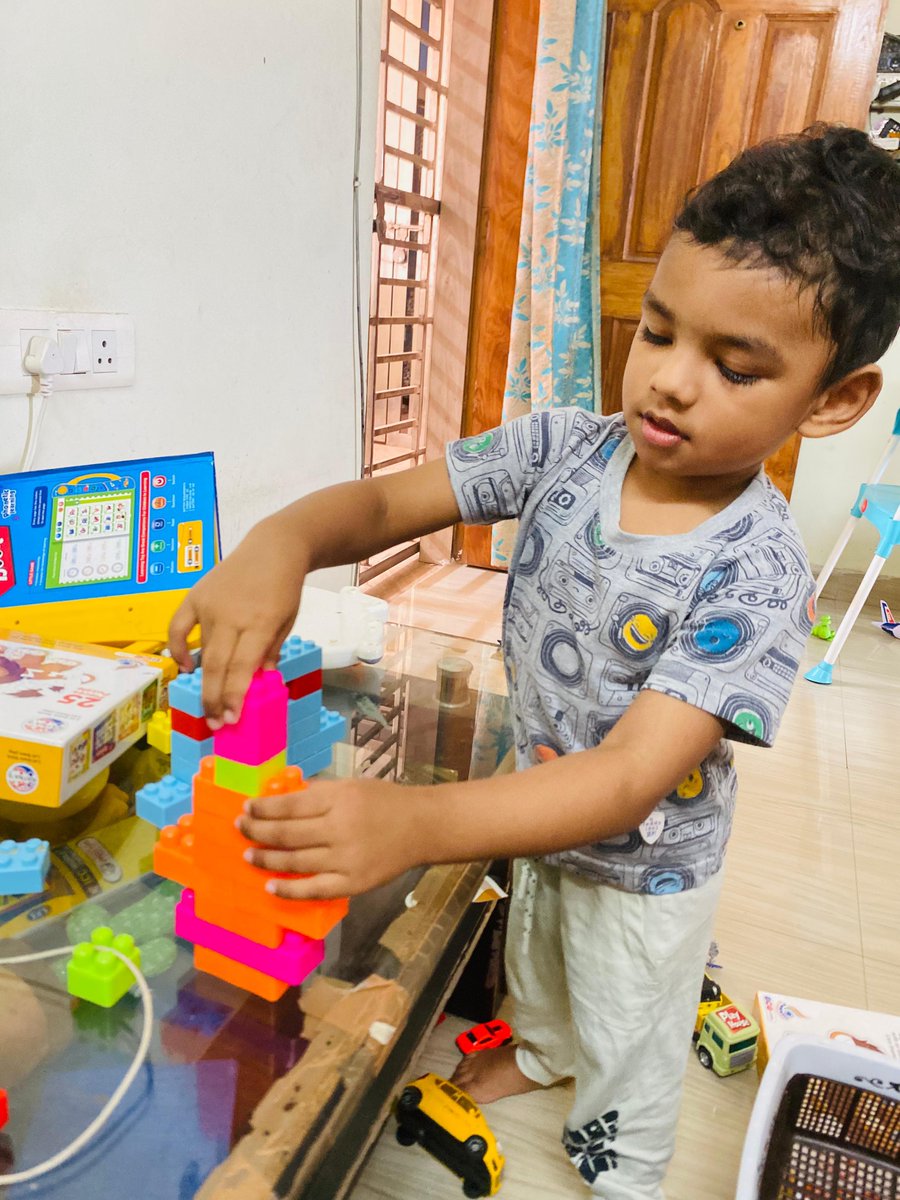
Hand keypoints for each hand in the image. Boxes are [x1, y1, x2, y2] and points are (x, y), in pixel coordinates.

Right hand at [168, 518, 307, 726]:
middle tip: (216, 723)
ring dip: (204, 679)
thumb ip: (270, 652)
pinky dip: (177, 648)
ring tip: (209, 703)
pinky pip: (177, 627)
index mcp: (260, 622)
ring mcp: (209, 605)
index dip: (234, 697)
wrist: (273, 547)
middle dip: (215, 699)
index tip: (232, 719)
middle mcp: (231, 615)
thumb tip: (253, 684)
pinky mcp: (195, 596)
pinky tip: (184, 666)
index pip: (241, 667)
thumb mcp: (287, 622)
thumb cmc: (285, 588)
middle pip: (217, 665)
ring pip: (202, 650)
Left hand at [237, 778, 424, 898]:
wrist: (422, 827)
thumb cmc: (385, 801)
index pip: (290, 805)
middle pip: (287, 834)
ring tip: (248, 854)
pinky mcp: (352, 883)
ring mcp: (345, 859)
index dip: (263, 808)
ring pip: (294, 861)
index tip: (246, 808)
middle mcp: (339, 828)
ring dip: (266, 859)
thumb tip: (280, 800)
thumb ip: (318, 793)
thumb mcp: (351, 786)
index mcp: (338, 799)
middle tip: (240, 828)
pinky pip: (314, 890)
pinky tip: (270, 886)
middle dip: (257, 831)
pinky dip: (289, 889)